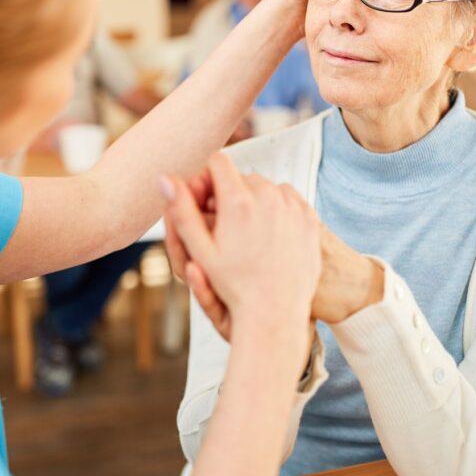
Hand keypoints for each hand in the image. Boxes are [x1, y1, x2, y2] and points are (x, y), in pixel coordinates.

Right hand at [165, 171, 384, 329]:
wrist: (276, 313)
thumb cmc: (233, 286)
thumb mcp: (200, 251)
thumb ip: (182, 210)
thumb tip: (165, 178)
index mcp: (238, 202)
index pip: (218, 162)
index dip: (207, 179)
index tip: (206, 203)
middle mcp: (268, 197)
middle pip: (242, 176)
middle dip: (230, 193)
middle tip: (224, 224)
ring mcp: (293, 206)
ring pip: (266, 186)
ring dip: (254, 200)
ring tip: (247, 232)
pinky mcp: (310, 217)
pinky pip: (288, 199)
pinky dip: (278, 209)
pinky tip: (269, 235)